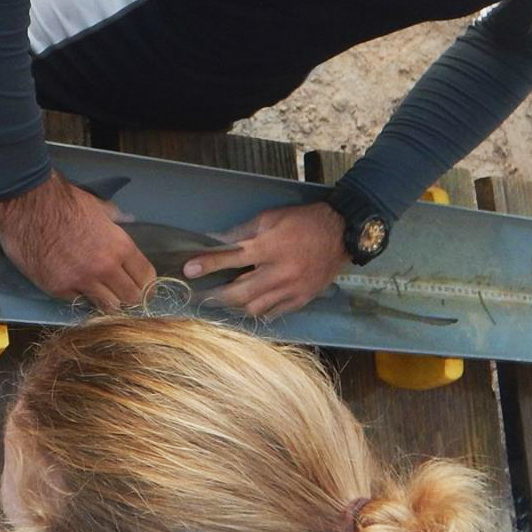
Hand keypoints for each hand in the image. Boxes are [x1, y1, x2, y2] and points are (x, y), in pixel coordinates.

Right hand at [0, 172, 154, 310]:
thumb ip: (116, 217)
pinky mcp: (57, 289)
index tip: (143, 287)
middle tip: (122, 293)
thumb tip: (129, 218)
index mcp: (120, 247)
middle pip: (131, 298)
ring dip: (106, 301)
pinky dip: (79, 296)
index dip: (147, 284)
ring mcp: (81, 282)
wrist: (27, 204)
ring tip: (100, 294)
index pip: (147, 278)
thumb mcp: (98, 205)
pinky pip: (77, 302)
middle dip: (130, 297)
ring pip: (107, 307)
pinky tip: (75, 285)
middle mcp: (105, 269)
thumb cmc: (64, 200)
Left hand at [182, 201, 349, 317]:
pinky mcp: (301, 300)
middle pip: (239, 292)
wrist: (342, 234)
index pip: (232, 258)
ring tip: (219, 304)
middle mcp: (280, 272)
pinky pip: (273, 314)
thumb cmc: (304, 222)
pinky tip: (245, 309)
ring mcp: (291, 289)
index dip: (208, 264)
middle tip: (198, 297)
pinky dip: (256, 313)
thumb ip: (243, 232)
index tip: (189, 270)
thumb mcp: (271, 217)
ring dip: (233, 308)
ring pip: (254, 309)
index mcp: (271, 247)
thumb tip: (216, 241)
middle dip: (215, 296)